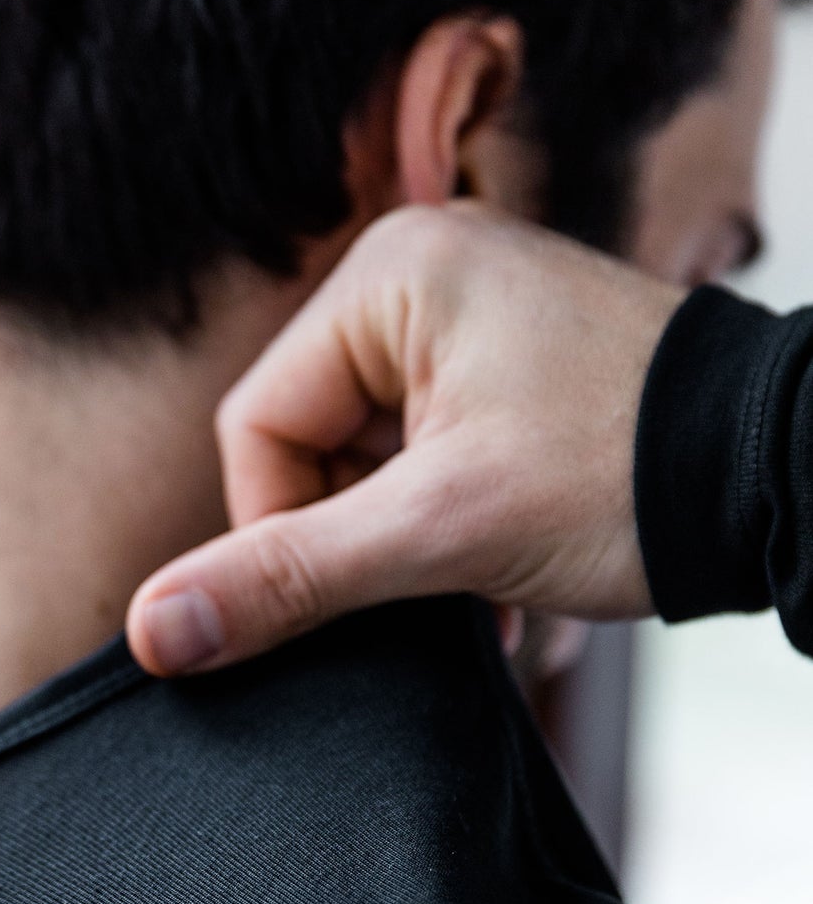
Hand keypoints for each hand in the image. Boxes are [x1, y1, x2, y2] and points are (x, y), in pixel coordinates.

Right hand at [127, 204, 684, 674]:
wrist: (789, 476)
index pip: (258, 425)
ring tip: (484, 578)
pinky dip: (451, 523)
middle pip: (312, 442)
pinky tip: (502, 568)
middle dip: (363, 536)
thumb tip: (154, 631)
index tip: (357, 591)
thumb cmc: (629, 473)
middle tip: (440, 583)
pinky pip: (430, 451)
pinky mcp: (513, 362)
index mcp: (391, 273)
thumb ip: (286, 579)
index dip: (283, 530)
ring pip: (373, 460)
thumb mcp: (440, 533)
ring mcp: (475, 315)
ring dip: (412, 542)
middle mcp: (425, 272)